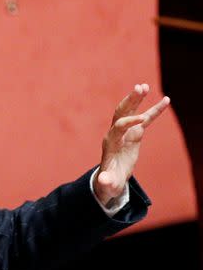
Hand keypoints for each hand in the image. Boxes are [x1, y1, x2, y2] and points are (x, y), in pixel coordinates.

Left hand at [94, 84, 170, 206]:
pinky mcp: (134, 133)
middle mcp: (116, 134)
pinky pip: (146, 119)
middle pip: (121, 113)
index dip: (128, 122)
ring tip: (145, 86)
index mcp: (111, 143)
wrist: (111, 178)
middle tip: (140, 87)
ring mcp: (125, 132)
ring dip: (138, 99)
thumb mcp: (108, 183)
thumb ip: (106, 181)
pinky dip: (155, 110)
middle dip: (130, 101)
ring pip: (131, 111)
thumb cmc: (110, 181)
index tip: (141, 119)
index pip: (118, 127)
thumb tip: (102, 181)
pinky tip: (166, 100)